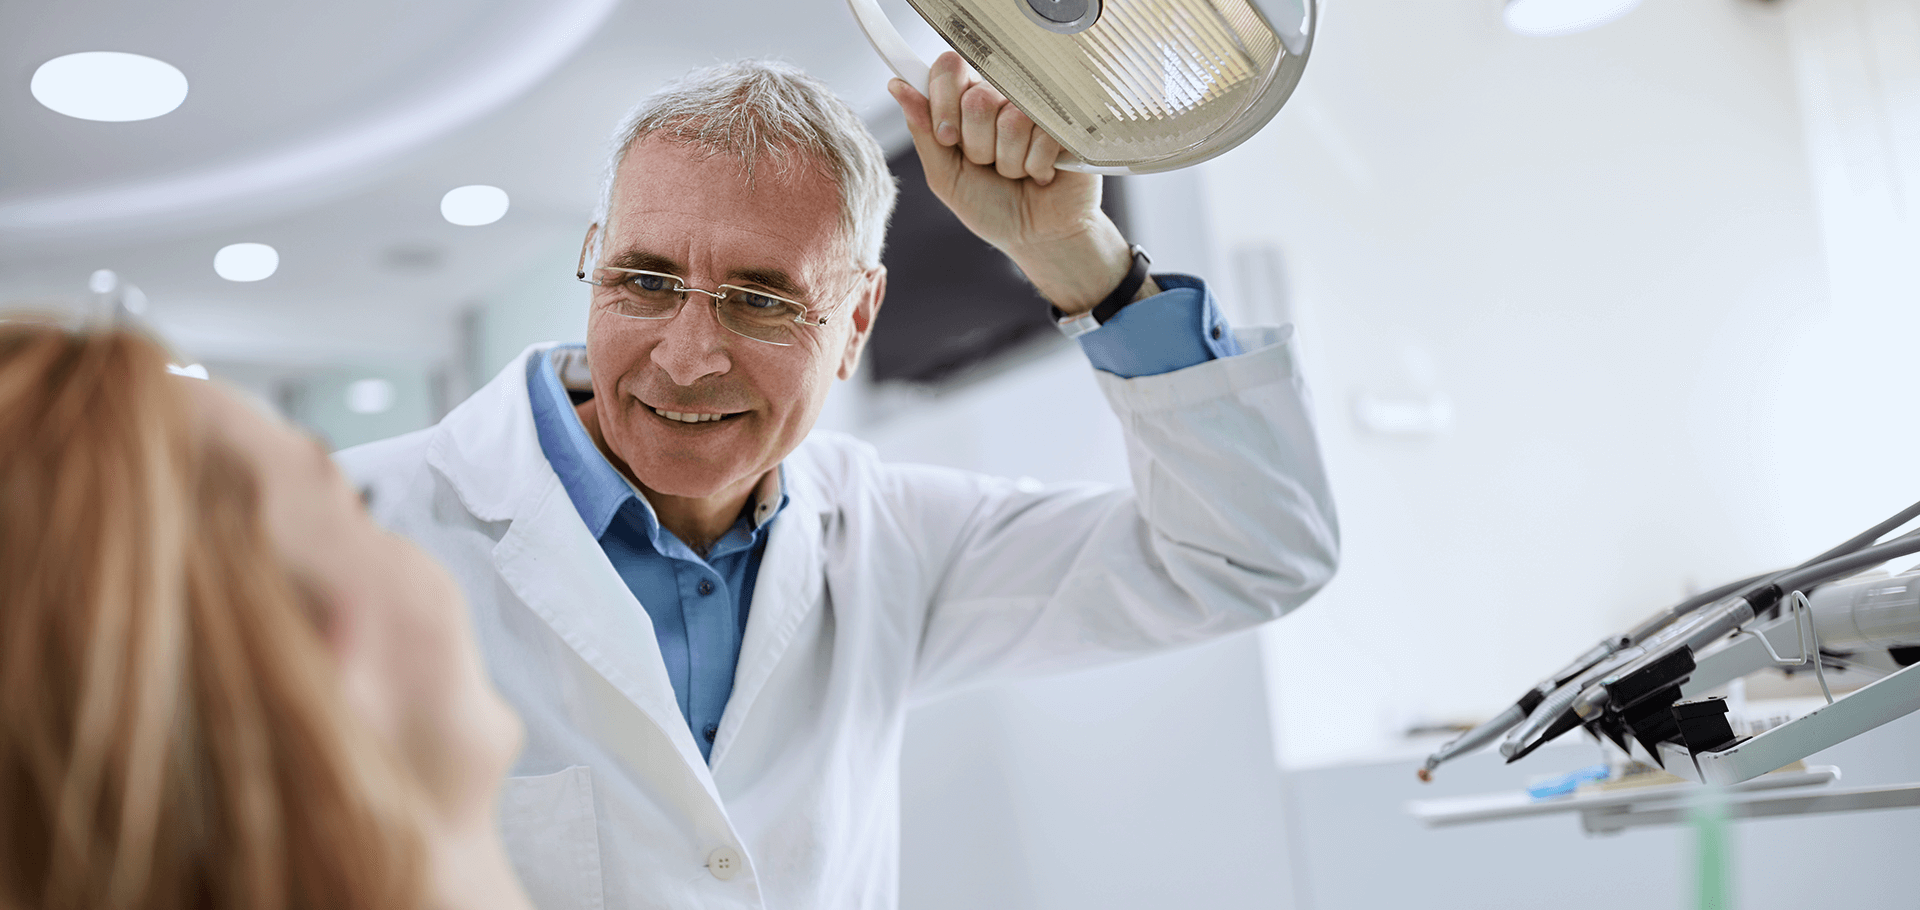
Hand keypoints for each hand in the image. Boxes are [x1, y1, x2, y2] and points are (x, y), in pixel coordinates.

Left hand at [888, 52, 1138, 314]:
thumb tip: (898, 86)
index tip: (947, 137)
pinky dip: (1036, 167)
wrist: (1036, 237)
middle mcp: (1003, 96)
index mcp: (968, 102)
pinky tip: (1040, 175)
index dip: (944, 102)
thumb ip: (924, 131)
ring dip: (1009, 162)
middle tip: (988, 165)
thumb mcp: (946, 176)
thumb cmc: (992, 207)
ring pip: (1012, 119)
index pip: (949, 68)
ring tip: (1017, 173)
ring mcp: (1038, 106)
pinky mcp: (1068, 120)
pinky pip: (1043, 133)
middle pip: (978, 98)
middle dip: (978, 146)